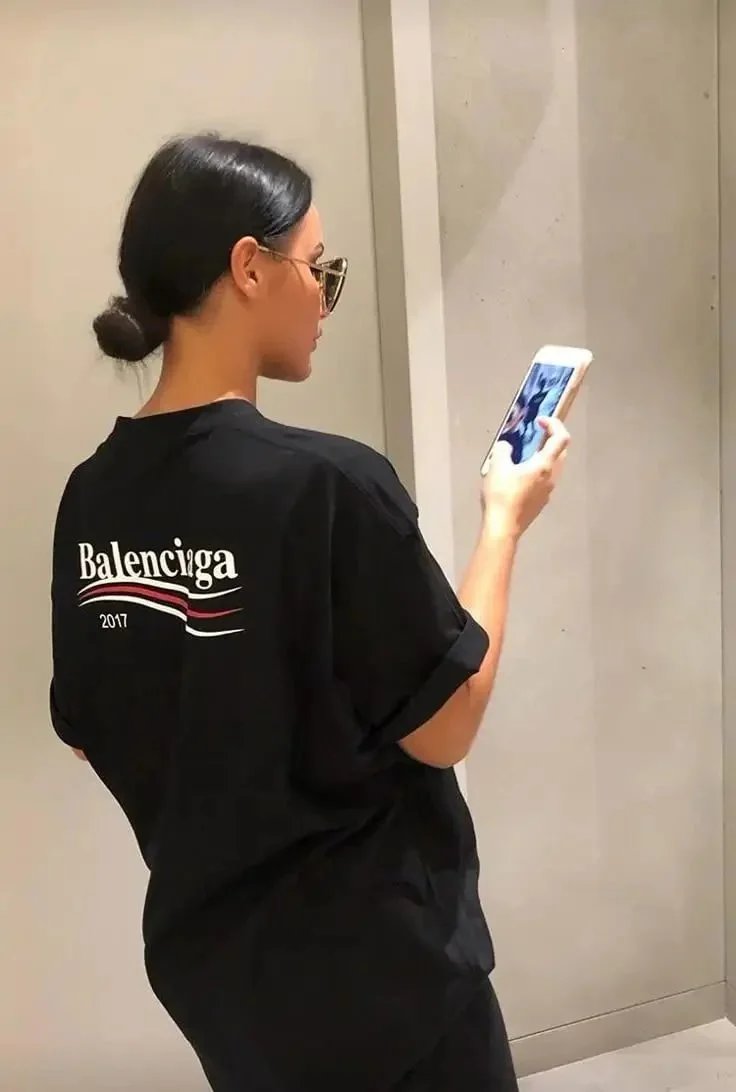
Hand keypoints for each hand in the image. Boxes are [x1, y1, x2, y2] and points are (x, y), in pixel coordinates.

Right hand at [480, 417, 569, 539]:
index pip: (561, 438)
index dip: (554, 424)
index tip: (540, 421)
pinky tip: (520, 476)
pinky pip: (545, 480)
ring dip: (545, 456)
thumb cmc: (502, 496)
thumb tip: (506, 447)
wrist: (503, 528)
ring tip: (525, 456)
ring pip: (554, 467)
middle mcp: (551, 477)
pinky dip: (539, 471)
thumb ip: (503, 450)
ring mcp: (548, 492)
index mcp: (544, 465)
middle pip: (561, 452)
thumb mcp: (496, 466)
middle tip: (536, 435)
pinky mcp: (541, 502)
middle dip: (552, 439)